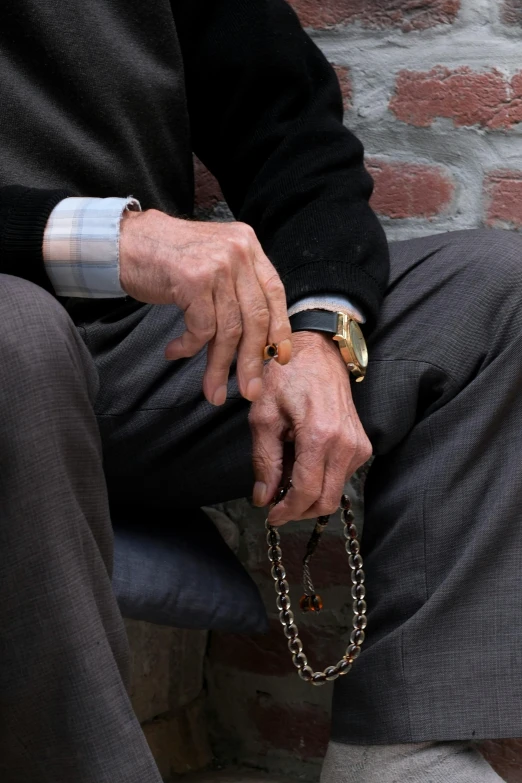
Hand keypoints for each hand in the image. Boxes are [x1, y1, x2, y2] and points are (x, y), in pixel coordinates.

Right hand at [119, 209, 291, 405]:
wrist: (124, 241)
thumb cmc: (166, 259)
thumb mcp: (212, 262)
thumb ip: (236, 289)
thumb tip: (258, 344)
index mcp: (247, 245)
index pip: (274, 293)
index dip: (279, 329)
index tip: (279, 359)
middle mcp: (238, 251)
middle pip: (256, 317)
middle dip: (252, 360)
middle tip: (250, 390)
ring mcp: (217, 265)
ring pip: (229, 330)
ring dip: (219, 366)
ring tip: (213, 389)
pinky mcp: (193, 280)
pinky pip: (202, 329)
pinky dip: (190, 347)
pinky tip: (176, 351)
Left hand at [249, 331, 371, 523]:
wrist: (318, 352)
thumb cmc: (287, 376)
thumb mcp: (263, 416)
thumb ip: (264, 460)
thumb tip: (263, 497)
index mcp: (320, 436)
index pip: (306, 492)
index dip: (286, 511)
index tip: (270, 515)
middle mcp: (346, 444)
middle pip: (326, 501)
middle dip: (299, 510)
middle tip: (275, 503)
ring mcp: (358, 446)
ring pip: (335, 492)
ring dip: (309, 494)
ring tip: (285, 474)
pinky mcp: (362, 445)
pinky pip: (341, 476)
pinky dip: (321, 480)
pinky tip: (301, 462)